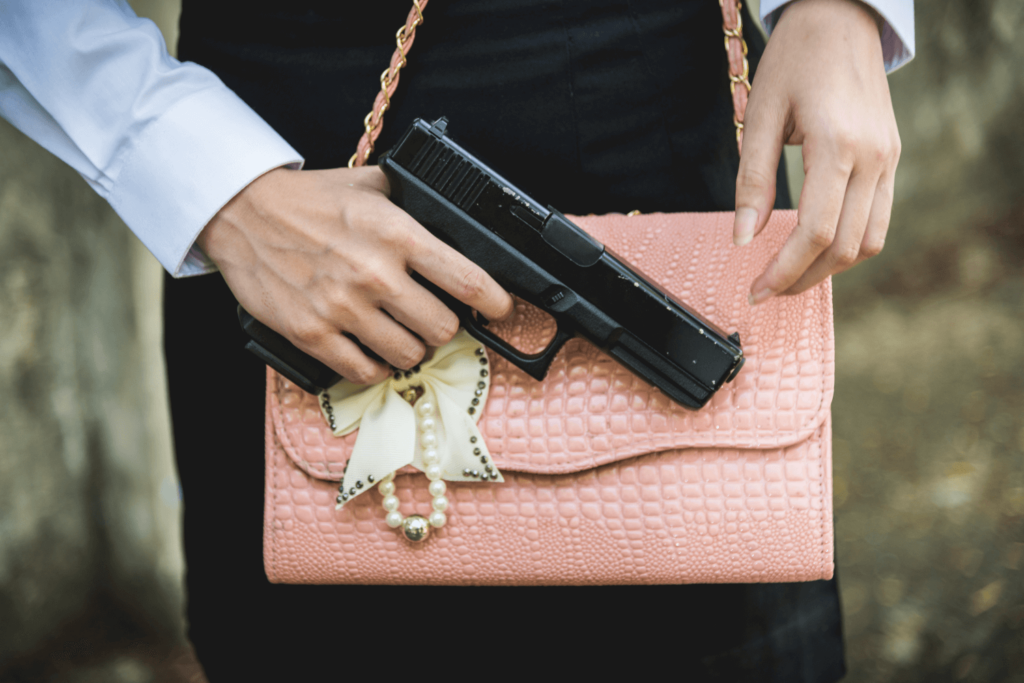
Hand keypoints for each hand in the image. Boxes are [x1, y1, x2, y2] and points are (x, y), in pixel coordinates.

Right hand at [197, 166, 513, 383]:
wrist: (242, 213)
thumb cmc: (309, 201)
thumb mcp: (369, 186)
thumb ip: (412, 205)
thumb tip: (453, 222)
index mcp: (396, 234)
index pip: (467, 279)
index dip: (494, 302)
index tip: (499, 310)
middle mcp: (374, 274)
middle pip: (443, 328)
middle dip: (443, 325)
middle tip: (432, 317)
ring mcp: (342, 308)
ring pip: (409, 354)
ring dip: (411, 348)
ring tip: (401, 332)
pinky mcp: (313, 334)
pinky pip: (365, 371)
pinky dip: (376, 365)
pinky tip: (373, 349)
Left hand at [733, 0, 900, 303]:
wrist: (840, 19)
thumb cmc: (795, 60)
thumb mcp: (761, 116)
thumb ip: (752, 180)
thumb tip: (743, 239)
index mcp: (837, 145)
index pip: (816, 230)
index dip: (785, 269)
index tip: (757, 288)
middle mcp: (873, 157)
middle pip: (845, 246)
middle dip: (804, 278)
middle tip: (767, 290)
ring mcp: (889, 159)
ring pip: (870, 241)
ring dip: (830, 269)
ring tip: (791, 276)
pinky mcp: (893, 157)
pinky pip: (880, 219)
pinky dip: (851, 244)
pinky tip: (818, 249)